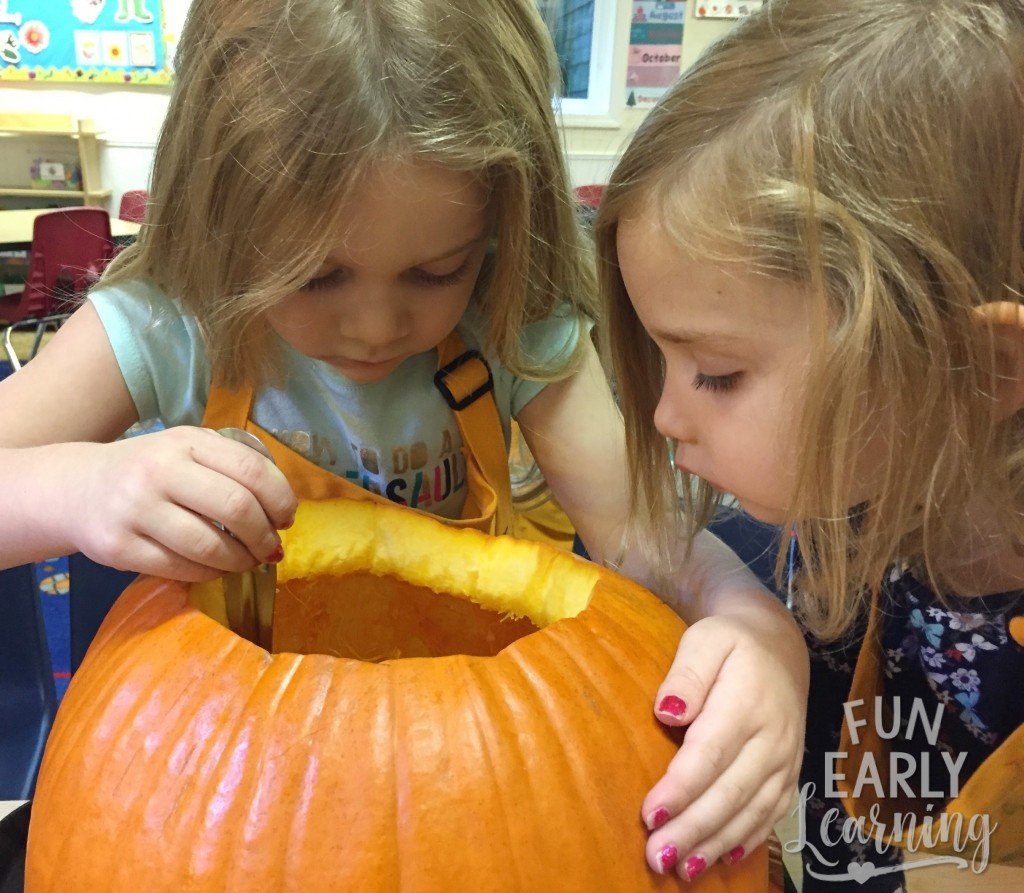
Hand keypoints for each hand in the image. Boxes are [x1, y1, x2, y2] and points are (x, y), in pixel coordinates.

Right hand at [59, 426, 296, 579]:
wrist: (77, 489)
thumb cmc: (150, 471)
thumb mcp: (187, 450)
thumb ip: (232, 467)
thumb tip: (283, 511)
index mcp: (185, 442)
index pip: (251, 469)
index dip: (281, 498)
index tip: (287, 517)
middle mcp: (159, 471)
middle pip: (236, 508)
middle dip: (264, 535)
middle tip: (271, 546)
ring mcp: (135, 510)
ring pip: (210, 546)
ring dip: (241, 560)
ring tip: (248, 560)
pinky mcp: (119, 548)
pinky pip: (182, 569)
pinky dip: (211, 573)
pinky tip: (218, 567)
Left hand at [641, 608, 807, 880]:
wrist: (780, 646)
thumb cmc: (730, 642)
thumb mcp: (705, 639)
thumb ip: (687, 672)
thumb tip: (669, 711)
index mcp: (747, 702)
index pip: (710, 753)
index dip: (681, 787)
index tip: (650, 813)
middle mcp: (772, 738)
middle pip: (730, 791)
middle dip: (693, 828)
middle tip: (657, 855)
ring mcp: (785, 760)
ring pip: (751, 811)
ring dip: (715, 843)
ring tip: (681, 869)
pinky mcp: (789, 774)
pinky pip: (772, 815)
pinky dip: (747, 841)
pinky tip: (720, 859)